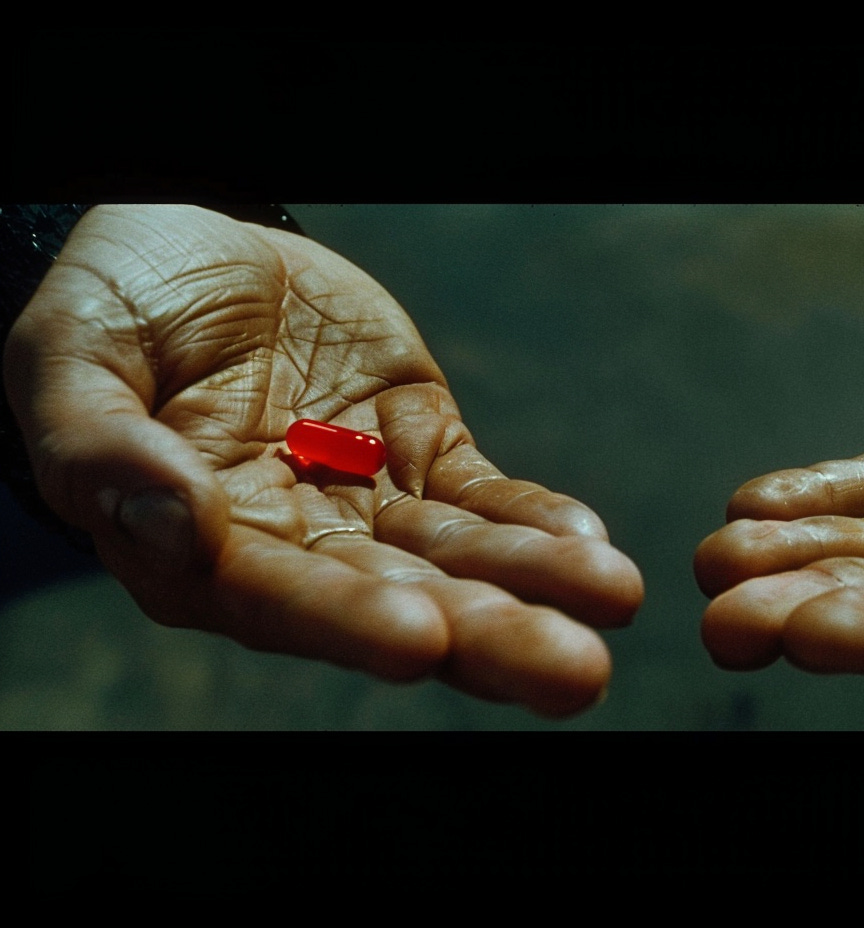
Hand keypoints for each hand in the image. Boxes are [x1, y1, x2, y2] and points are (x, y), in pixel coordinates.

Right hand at [4, 205, 641, 715]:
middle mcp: (298, 544)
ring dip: (536, 584)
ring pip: (460, 555)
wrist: (188, 245)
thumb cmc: (111, 309)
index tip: (419, 639)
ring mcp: (369, 498)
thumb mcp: (70, 361)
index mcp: (201, 550)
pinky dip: (535, 521)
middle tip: (573, 672)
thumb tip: (175, 524)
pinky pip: (486, 494)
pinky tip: (588, 544)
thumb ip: (102, 450)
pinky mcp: (423, 447)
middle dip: (485, 635)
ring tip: (612, 599)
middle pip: (397, 599)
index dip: (345, 617)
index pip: (278, 598)